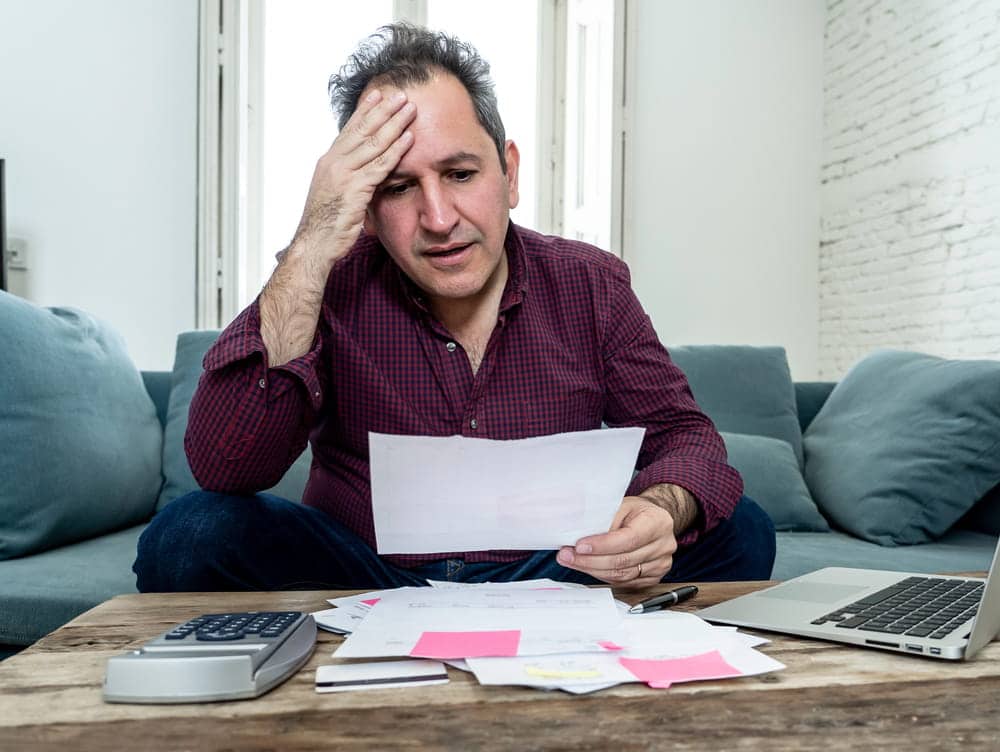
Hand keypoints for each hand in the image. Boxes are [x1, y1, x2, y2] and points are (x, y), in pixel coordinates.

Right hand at [293, 88, 416, 263]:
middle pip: (362, 130)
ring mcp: (344, 174)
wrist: (314, 243)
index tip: (377, 96)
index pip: (349, 130)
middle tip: (399, 94)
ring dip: (393, 123)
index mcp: (328, 162)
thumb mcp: (335, 194)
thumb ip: (348, 180)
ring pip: (373, 143)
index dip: (364, 112)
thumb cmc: (325, 224)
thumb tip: (362, 175)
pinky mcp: (355, 189)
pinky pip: (380, 165)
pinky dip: (395, 150)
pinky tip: (408, 138)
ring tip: (409, 109)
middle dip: (383, 110)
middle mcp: (334, 163)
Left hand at [556, 496, 677, 589]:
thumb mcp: (622, 504)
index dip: (602, 546)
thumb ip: (605, 518)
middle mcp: (663, 545)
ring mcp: (660, 564)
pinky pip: (624, 582)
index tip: (579, 546)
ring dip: (593, 570)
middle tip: (567, 555)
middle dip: (590, 560)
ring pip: (621, 575)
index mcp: (657, 522)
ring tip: (572, 561)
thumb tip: (579, 532)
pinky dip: (603, 576)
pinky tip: (589, 568)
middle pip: (623, 560)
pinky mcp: (653, 577)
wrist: (654, 519)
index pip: (628, 539)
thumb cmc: (637, 511)